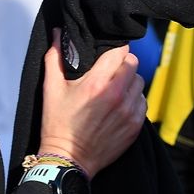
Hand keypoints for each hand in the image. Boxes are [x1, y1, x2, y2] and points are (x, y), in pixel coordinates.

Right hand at [37, 30, 145, 176]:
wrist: (69, 159)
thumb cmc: (58, 123)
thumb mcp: (51, 89)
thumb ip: (55, 58)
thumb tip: (58, 33)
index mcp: (97, 83)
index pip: (120, 52)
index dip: (116, 51)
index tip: (110, 55)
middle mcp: (117, 95)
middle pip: (133, 64)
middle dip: (123, 64)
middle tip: (112, 71)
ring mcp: (129, 111)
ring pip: (140, 83)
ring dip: (130, 82)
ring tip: (116, 89)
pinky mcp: (136, 125)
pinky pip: (143, 102)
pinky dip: (134, 100)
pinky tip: (120, 105)